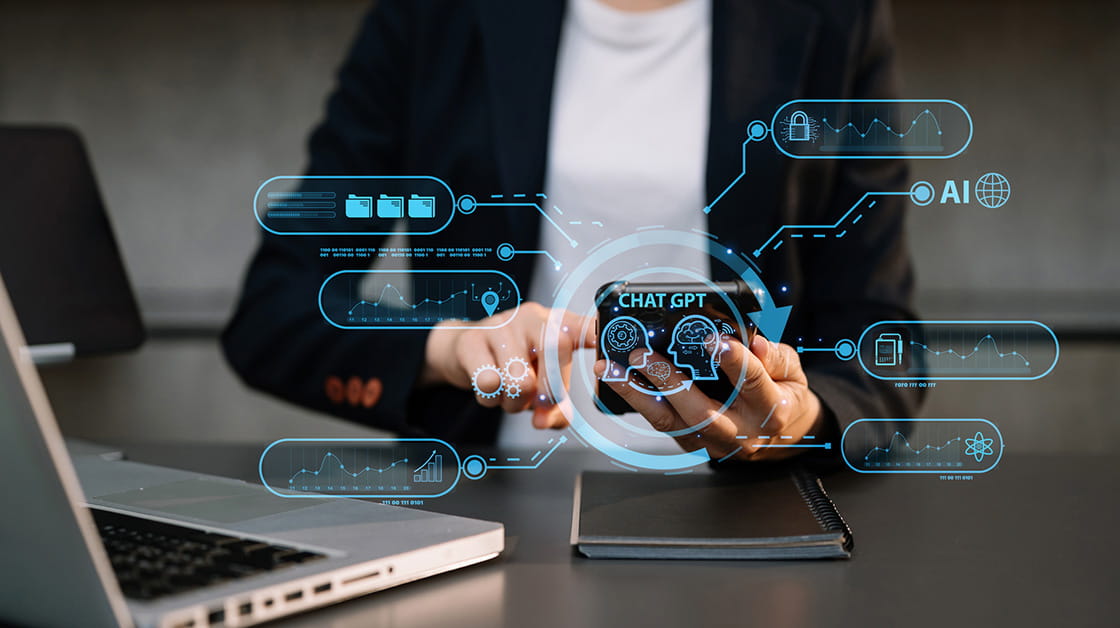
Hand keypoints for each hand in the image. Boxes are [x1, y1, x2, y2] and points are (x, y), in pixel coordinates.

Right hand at [421, 302, 595, 428]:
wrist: (464, 348)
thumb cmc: (512, 363)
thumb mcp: (540, 383)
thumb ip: (554, 408)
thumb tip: (549, 421)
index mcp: (557, 325)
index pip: (585, 325)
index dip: (599, 333)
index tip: (612, 342)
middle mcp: (533, 318)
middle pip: (556, 353)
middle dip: (549, 392)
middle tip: (536, 403)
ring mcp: (501, 326)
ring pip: (520, 380)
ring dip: (515, 404)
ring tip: (509, 397)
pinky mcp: (473, 341)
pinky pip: (489, 383)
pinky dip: (490, 400)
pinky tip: (489, 391)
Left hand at [594, 334, 824, 460]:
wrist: (782, 435)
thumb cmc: (783, 394)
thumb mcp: (792, 371)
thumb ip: (776, 356)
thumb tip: (755, 344)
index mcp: (771, 410)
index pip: (753, 384)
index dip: (734, 363)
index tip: (714, 341)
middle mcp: (740, 433)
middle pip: (699, 412)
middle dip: (667, 381)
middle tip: (642, 354)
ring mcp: (712, 443)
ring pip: (669, 422)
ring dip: (635, 394)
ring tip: (610, 369)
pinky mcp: (692, 443)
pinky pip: (661, 423)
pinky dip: (637, 400)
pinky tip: (618, 379)